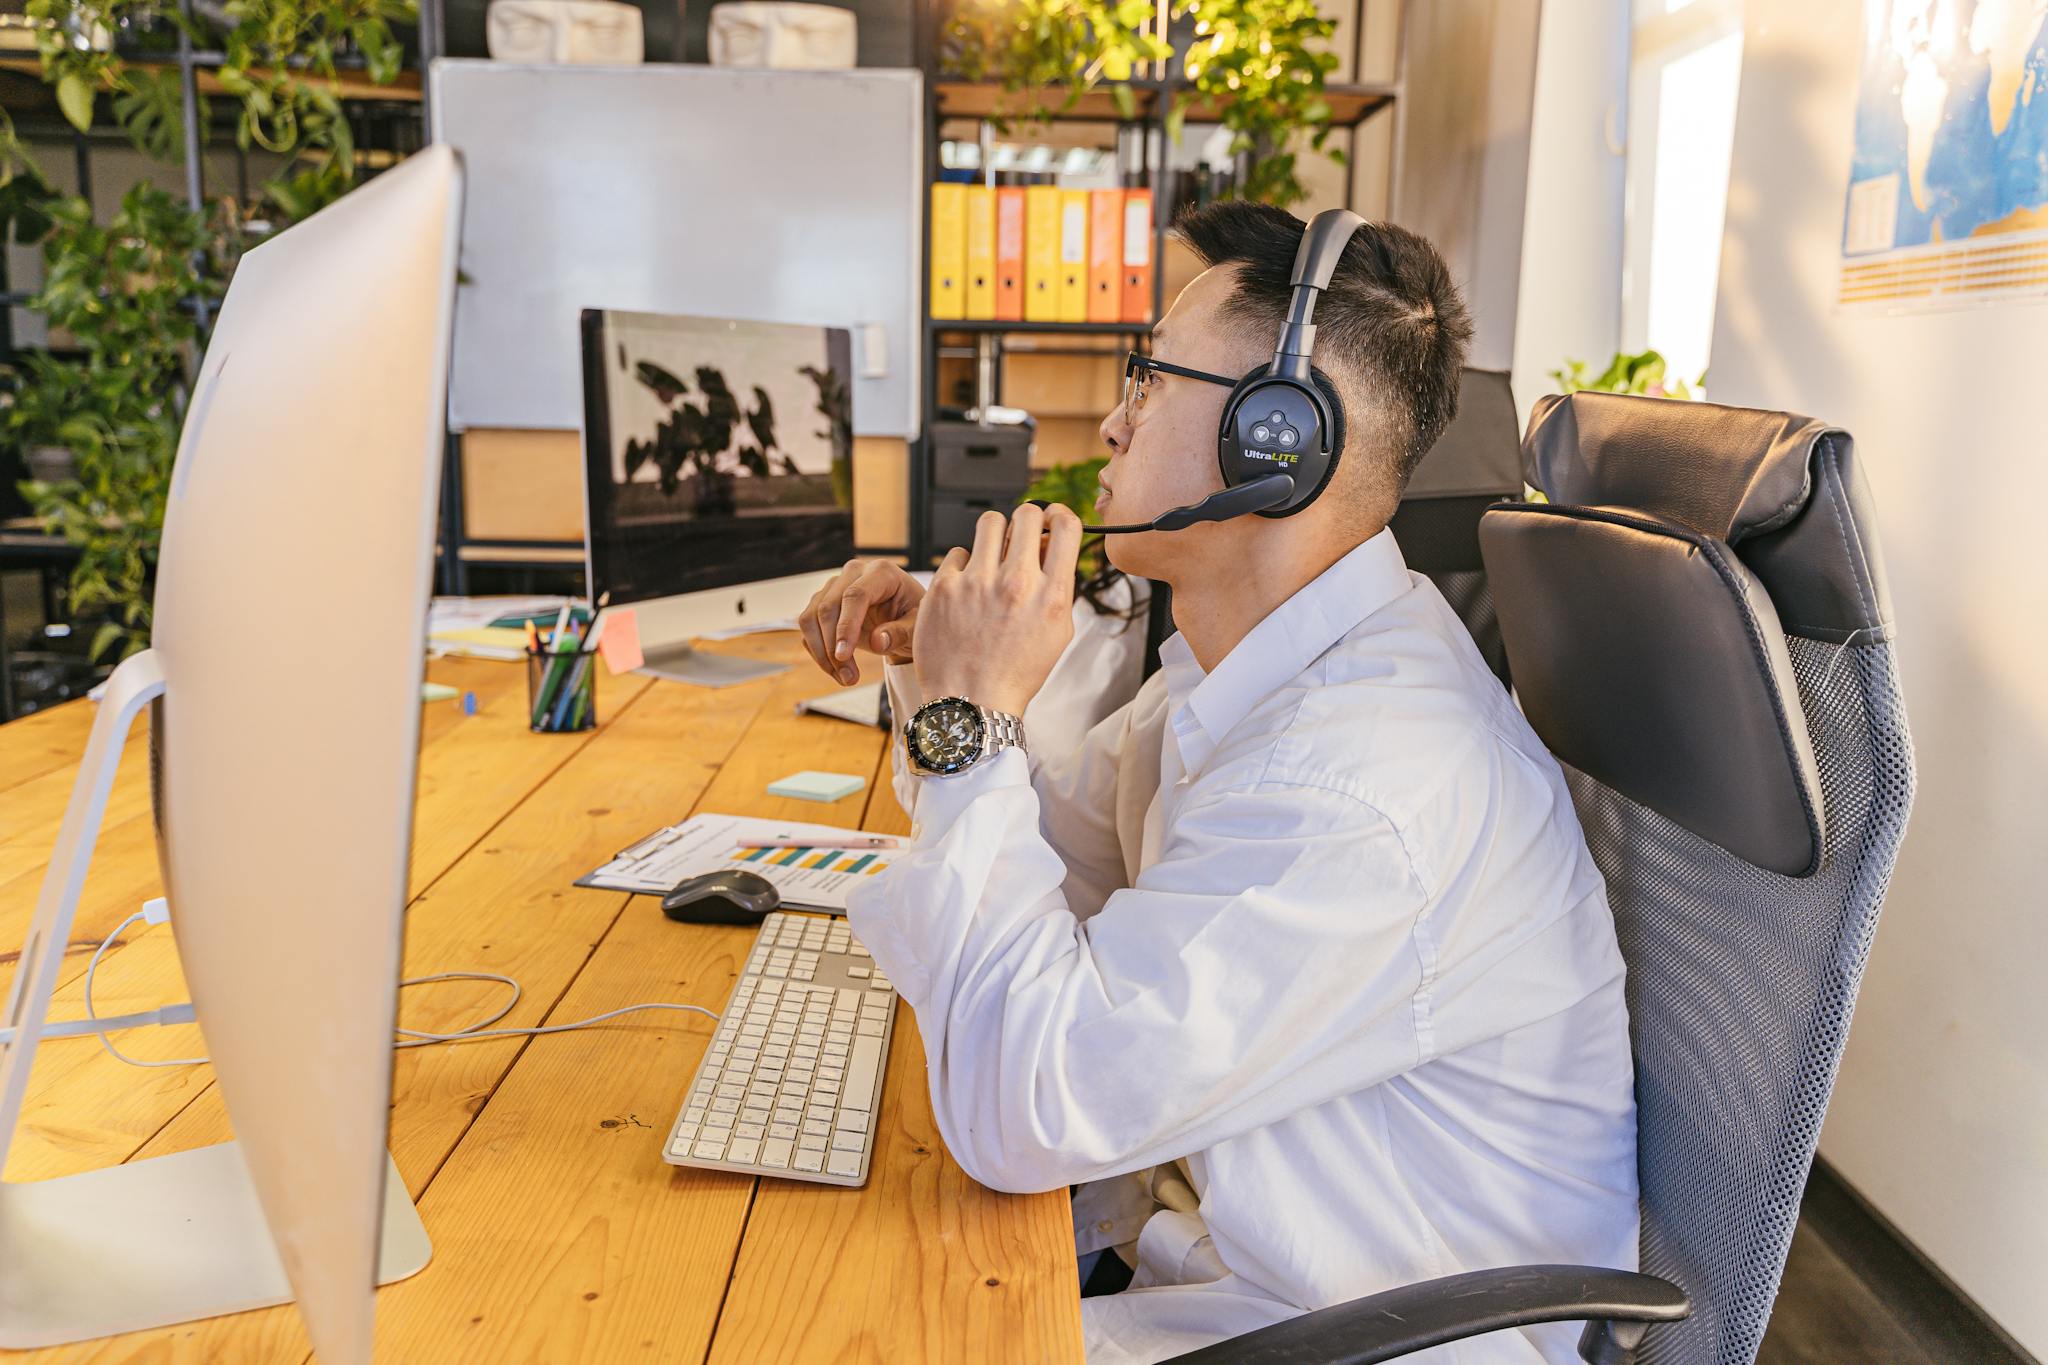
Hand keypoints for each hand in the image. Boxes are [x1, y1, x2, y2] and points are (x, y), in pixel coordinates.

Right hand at [798, 558, 923, 685]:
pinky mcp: (822, 601)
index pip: (855, 596)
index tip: (843, 656)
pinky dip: (818, 652)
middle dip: (832, 647)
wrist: (906, 617)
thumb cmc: (915, 618)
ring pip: (811, 617)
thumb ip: (901, 632)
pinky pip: (809, 628)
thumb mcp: (918, 626)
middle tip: (850, 679)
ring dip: (822, 653)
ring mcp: (834, 586)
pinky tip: (837, 671)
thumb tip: (877, 641)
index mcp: (881, 572)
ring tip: (846, 678)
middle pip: (828, 607)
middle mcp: (854, 573)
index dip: (846, 626)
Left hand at [914, 503, 1081, 716]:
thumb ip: (1058, 588)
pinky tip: (965, 590)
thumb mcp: (1057, 633)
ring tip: (991, 556)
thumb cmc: (1015, 672)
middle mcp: (1016, 583)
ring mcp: (978, 583)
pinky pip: (958, 553)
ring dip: (995, 534)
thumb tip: (1051, 547)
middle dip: (1028, 520)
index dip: (1059, 515)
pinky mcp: (945, 587)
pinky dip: (964, 567)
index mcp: (1050, 595)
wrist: (971, 702)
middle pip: (1028, 513)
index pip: (1066, 525)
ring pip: (990, 522)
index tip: (1051, 522)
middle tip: (1020, 537)